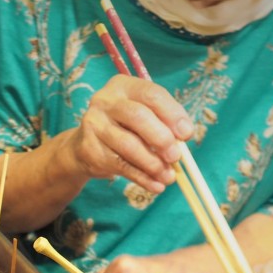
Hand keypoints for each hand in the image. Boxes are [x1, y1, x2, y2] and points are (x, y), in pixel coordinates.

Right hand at [62, 75, 193, 193]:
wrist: (85, 145)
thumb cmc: (123, 127)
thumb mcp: (143, 116)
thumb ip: (164, 122)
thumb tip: (183, 138)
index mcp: (123, 86)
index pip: (151, 95)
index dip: (172, 114)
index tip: (187, 134)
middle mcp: (105, 101)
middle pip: (138, 117)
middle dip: (162, 139)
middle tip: (176, 157)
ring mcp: (94, 125)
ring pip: (128, 145)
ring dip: (153, 164)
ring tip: (168, 176)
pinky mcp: (90, 149)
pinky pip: (120, 166)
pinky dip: (142, 178)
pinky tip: (156, 185)